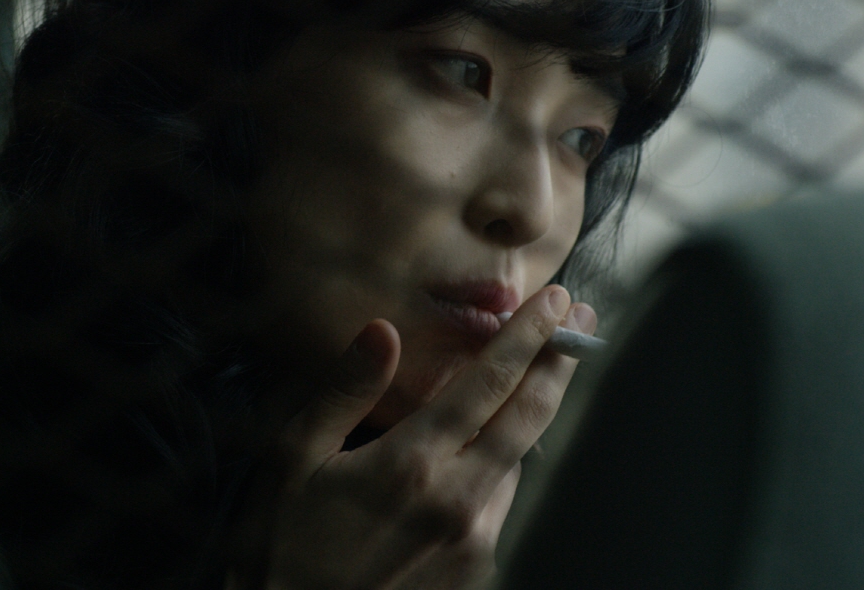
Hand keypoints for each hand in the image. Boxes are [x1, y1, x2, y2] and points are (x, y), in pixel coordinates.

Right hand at [234, 285, 596, 589]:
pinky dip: (505, 458)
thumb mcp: (292, 458)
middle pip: (529, 416)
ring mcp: (473, 540)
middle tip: (583, 322)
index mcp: (412, 463)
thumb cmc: (280, 544)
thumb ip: (345, 391)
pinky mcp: (474, 568)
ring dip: (534, 410)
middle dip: (559, 362)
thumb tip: (383, 329)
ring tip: (542, 371)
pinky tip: (491, 441)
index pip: (488, 382)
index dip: (526, 336)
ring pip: (520, 458)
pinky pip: (501, 497)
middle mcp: (457, 500)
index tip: (554, 300)